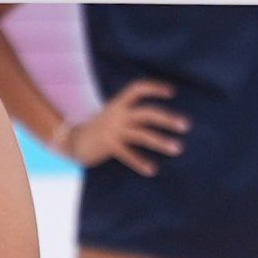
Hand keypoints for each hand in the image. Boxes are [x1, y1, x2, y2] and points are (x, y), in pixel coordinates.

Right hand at [62, 80, 186, 174]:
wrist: (71, 140)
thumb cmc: (99, 128)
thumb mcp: (114, 114)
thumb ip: (131, 113)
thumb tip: (160, 117)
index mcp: (119, 103)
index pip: (138, 88)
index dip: (154, 88)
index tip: (173, 92)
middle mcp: (117, 114)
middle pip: (146, 113)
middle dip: (167, 119)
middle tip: (186, 125)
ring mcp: (113, 130)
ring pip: (142, 135)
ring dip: (161, 141)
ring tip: (179, 148)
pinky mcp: (109, 146)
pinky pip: (128, 155)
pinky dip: (141, 162)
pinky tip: (153, 170)